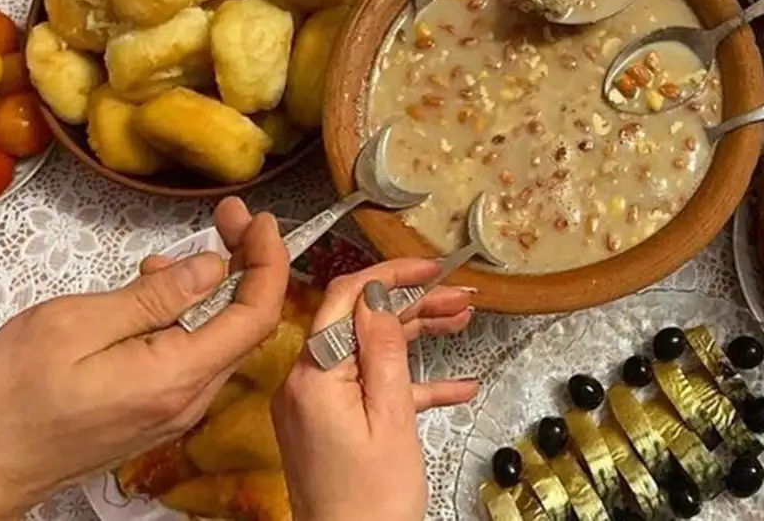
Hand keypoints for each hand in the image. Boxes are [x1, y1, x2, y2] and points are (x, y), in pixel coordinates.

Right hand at [0, 199, 287, 518]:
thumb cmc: (11, 395)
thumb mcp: (76, 325)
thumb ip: (154, 297)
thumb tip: (213, 269)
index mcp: (177, 377)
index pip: (256, 316)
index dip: (268, 262)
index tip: (261, 222)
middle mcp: (188, 400)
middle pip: (246, 325)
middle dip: (247, 265)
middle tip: (227, 220)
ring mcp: (173, 412)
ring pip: (220, 340)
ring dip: (215, 289)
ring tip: (176, 255)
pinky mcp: (155, 414)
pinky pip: (193, 359)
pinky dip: (190, 318)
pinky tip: (156, 294)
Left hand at [272, 261, 477, 520]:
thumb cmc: (369, 505)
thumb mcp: (391, 419)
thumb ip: (386, 352)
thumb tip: (380, 295)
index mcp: (313, 378)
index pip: (347, 298)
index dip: (391, 274)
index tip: (428, 267)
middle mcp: (304, 385)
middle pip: (360, 322)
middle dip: (413, 304)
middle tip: (457, 297)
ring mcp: (315, 405)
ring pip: (368, 351)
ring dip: (416, 336)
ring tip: (459, 322)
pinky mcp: (329, 424)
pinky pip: (369, 389)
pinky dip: (408, 383)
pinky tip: (453, 385)